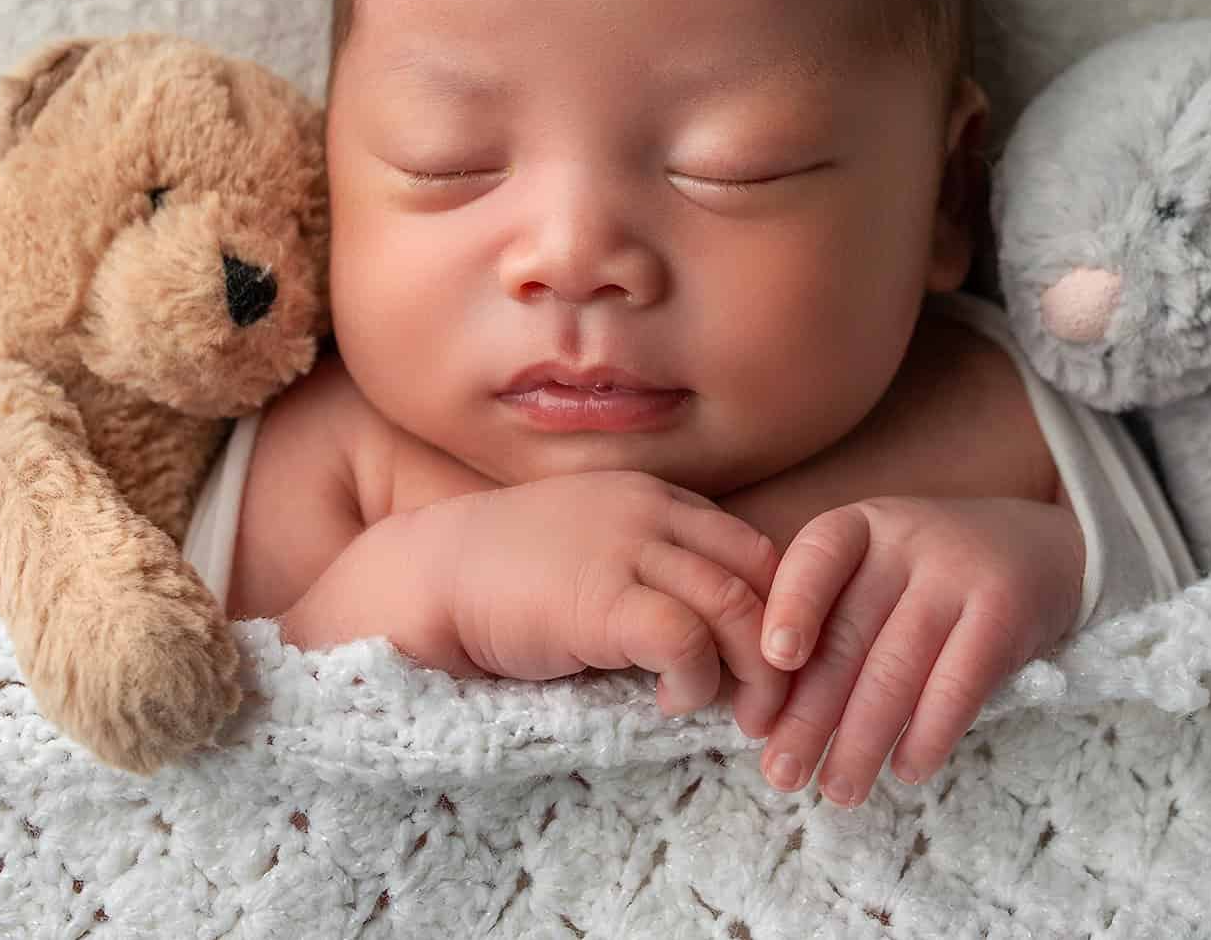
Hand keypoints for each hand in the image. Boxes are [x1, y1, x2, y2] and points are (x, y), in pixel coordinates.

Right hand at [444, 470, 792, 738]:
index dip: (775, 610)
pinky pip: (685, 638)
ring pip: (735, 605)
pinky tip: (671, 700)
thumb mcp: (598, 551)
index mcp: (657, 498)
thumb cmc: (508, 576)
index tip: (767, 663)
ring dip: (751, 672)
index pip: (752, 548)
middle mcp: (652, 512)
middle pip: (759, 573)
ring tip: (736, 712)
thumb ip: (654, 570)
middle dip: (783, 643)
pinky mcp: (601, 598)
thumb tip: (718, 636)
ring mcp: (627, 550)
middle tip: (772, 702)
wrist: (427, 576)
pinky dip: (695, 679)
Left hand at [755, 495, 1082, 805]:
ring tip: (840, 790)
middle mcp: (908, 540)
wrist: (1043, 550)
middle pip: (850, 634)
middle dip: (811, 713)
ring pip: (897, 669)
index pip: (816, 557)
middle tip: (782, 772)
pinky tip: (907, 769)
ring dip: (862, 741)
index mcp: (862, 527)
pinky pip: (958, 684)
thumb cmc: (931, 578)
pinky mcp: (1004, 614)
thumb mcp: (877, 572)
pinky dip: (928, 734)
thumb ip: (825, 623)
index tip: (771, 663)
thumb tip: (764, 719)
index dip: (790, 607)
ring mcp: (959, 574)